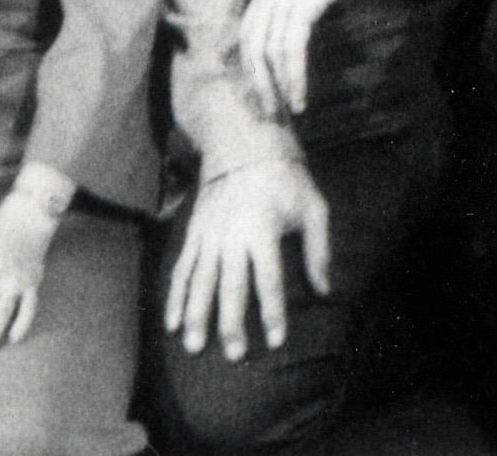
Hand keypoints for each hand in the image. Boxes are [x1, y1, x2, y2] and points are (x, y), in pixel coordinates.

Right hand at [163, 159, 329, 362]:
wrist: (242, 140)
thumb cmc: (286, 176)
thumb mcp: (314, 205)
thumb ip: (319, 249)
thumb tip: (325, 291)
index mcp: (263, 228)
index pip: (269, 279)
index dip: (273, 312)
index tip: (275, 342)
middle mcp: (232, 234)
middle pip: (231, 286)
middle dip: (231, 323)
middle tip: (234, 356)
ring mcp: (209, 234)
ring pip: (200, 281)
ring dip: (196, 315)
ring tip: (193, 347)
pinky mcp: (194, 232)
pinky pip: (182, 269)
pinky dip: (175, 296)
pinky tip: (172, 323)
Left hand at [239, 0, 374, 117]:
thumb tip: (304, 24)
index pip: (247, 33)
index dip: (252, 65)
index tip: (263, 91)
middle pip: (251, 47)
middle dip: (259, 83)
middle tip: (270, 112)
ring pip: (269, 53)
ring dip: (278, 87)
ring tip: (290, 111)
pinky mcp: (303, 2)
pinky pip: (291, 48)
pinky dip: (294, 76)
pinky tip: (301, 95)